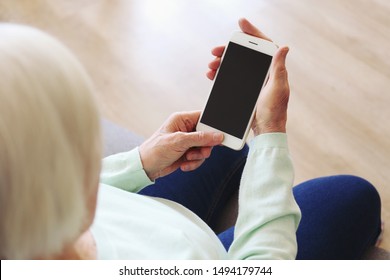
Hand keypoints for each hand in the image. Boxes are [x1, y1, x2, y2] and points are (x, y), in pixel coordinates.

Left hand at [139, 111, 223, 180]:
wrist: (146, 168)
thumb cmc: (155, 150)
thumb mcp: (179, 141)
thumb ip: (200, 138)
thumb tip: (217, 136)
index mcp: (181, 120)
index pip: (204, 118)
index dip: (213, 126)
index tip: (221, 134)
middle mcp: (185, 129)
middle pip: (207, 135)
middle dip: (205, 145)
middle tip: (202, 151)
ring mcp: (186, 142)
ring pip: (204, 148)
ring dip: (199, 156)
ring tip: (188, 158)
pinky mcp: (187, 153)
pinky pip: (199, 157)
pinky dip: (194, 163)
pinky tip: (184, 164)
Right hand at [207, 18, 289, 135]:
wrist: (266, 130)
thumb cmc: (274, 111)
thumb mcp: (278, 88)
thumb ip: (279, 68)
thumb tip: (284, 47)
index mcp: (272, 69)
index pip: (263, 45)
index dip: (252, 32)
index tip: (240, 23)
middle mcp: (262, 73)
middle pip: (244, 54)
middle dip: (229, 50)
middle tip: (216, 50)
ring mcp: (252, 81)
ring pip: (235, 65)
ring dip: (222, 62)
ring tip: (211, 64)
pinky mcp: (244, 90)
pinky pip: (230, 77)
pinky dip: (220, 74)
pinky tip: (212, 74)